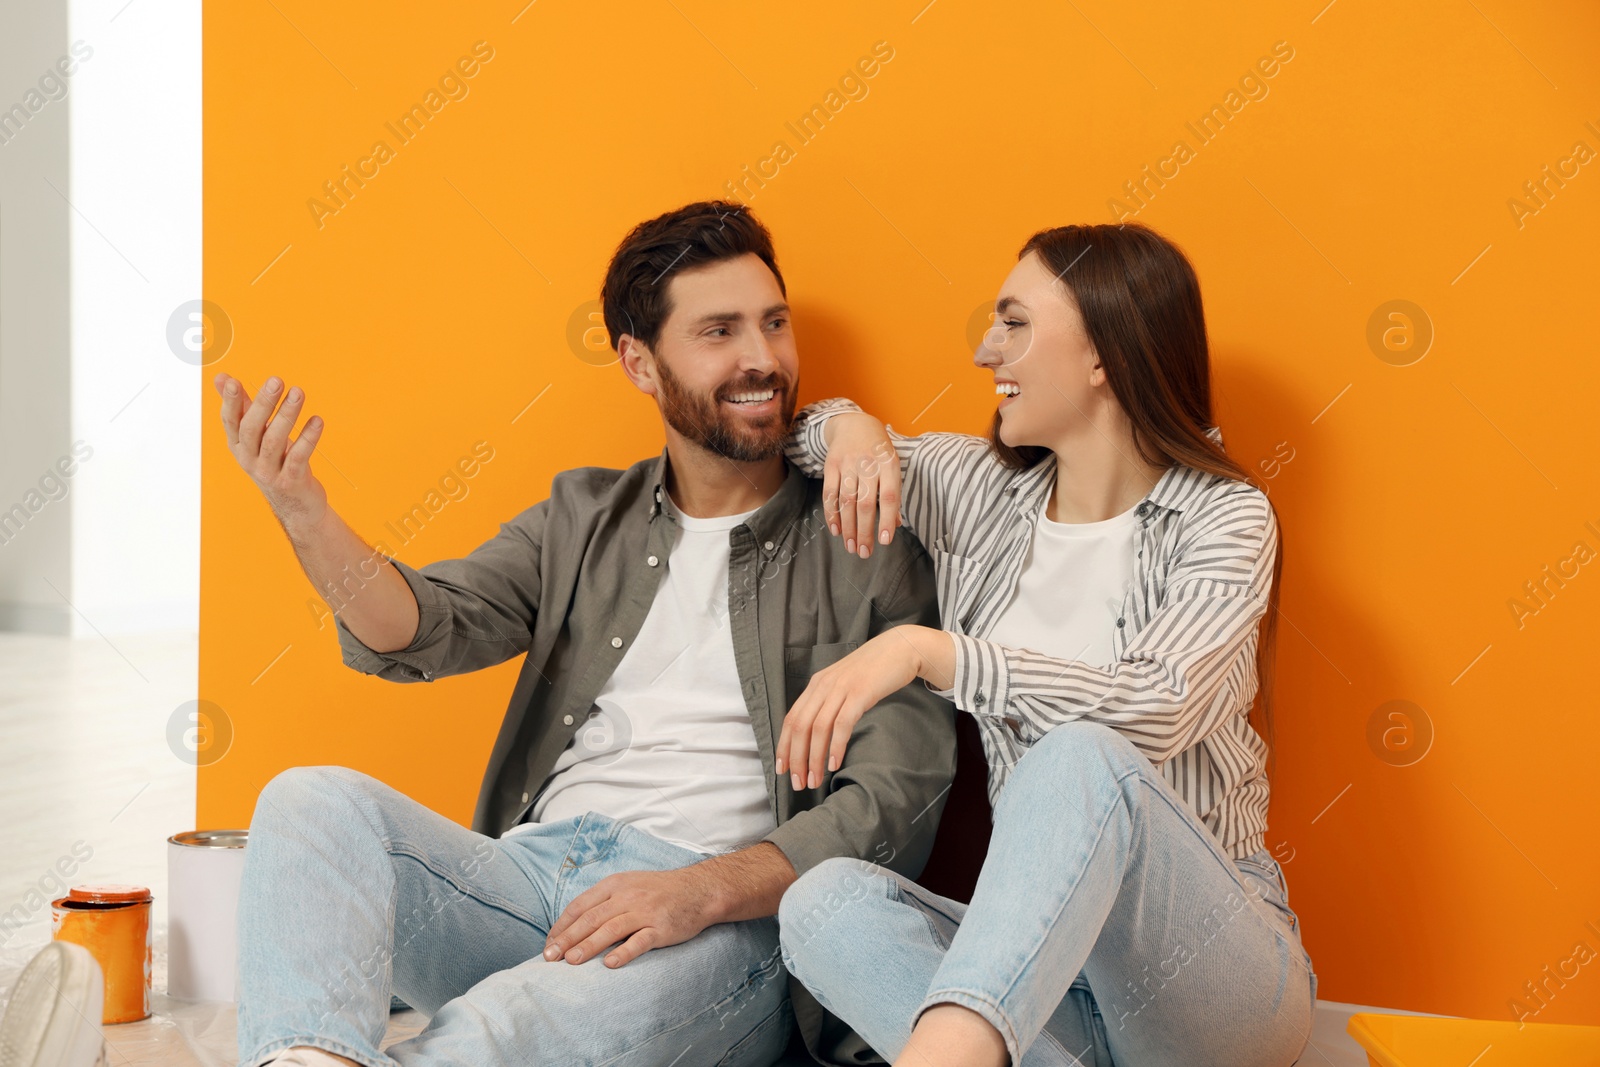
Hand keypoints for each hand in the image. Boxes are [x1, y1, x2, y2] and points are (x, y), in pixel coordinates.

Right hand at [214, 372, 327, 532]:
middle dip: (263, 403)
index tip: (233, 381)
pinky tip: (317, 420)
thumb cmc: (274, 461)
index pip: (230, 421)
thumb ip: (242, 406)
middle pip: (251, 429)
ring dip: (287, 415)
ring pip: (274, 441)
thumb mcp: (256, 436)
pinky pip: (298, 457)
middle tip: (276, 380)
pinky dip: (307, 438)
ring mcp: (268, 472)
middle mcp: (248, 459)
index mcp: (238, 446)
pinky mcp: (290, 481)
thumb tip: (220, 377)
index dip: (230, 402)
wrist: (295, 505)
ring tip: (298, 392)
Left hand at [543, 867, 717, 967]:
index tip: (548, 944)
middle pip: (590, 919)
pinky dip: (624, 952)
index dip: (561, 926)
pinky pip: (640, 941)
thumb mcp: (628, 885)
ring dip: (588, 946)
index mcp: (614, 884)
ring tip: (570, 962)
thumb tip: (574, 924)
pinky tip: (610, 964)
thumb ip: (604, 901)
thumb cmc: (659, 891)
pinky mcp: (661, 927)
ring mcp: (645, 912)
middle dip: (567, 939)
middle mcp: (627, 896)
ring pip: (610, 929)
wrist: (699, 890)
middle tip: (549, 957)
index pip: (580, 906)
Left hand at [775, 628, 927, 789]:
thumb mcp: (843, 683)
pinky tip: (834, 763)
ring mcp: (841, 688)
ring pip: (818, 728)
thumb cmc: (872, 671)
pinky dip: (835, 746)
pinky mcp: (861, 692)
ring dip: (814, 758)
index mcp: (816, 684)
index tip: (782, 769)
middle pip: (800, 726)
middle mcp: (823, 685)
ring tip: (815, 780)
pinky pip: (842, 723)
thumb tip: (816, 732)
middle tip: (799, 783)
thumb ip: (828, 701)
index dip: (783, 746)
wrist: (899, 648)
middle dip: (796, 758)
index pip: (791, 718)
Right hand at [822, 412, 900, 558]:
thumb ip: (893, 495)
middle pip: (865, 503)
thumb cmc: (879, 451)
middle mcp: (868, 464)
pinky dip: (832, 514)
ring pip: (846, 502)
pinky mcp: (831, 465)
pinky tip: (836, 530)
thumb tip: (896, 525)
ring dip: (848, 528)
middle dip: (864, 531)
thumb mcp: (892, 467)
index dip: (887, 520)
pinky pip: (830, 494)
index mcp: (889, 464)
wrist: (854, 424)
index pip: (890, 497)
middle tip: (864, 553)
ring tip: (851, 547)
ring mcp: (848, 464)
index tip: (884, 542)